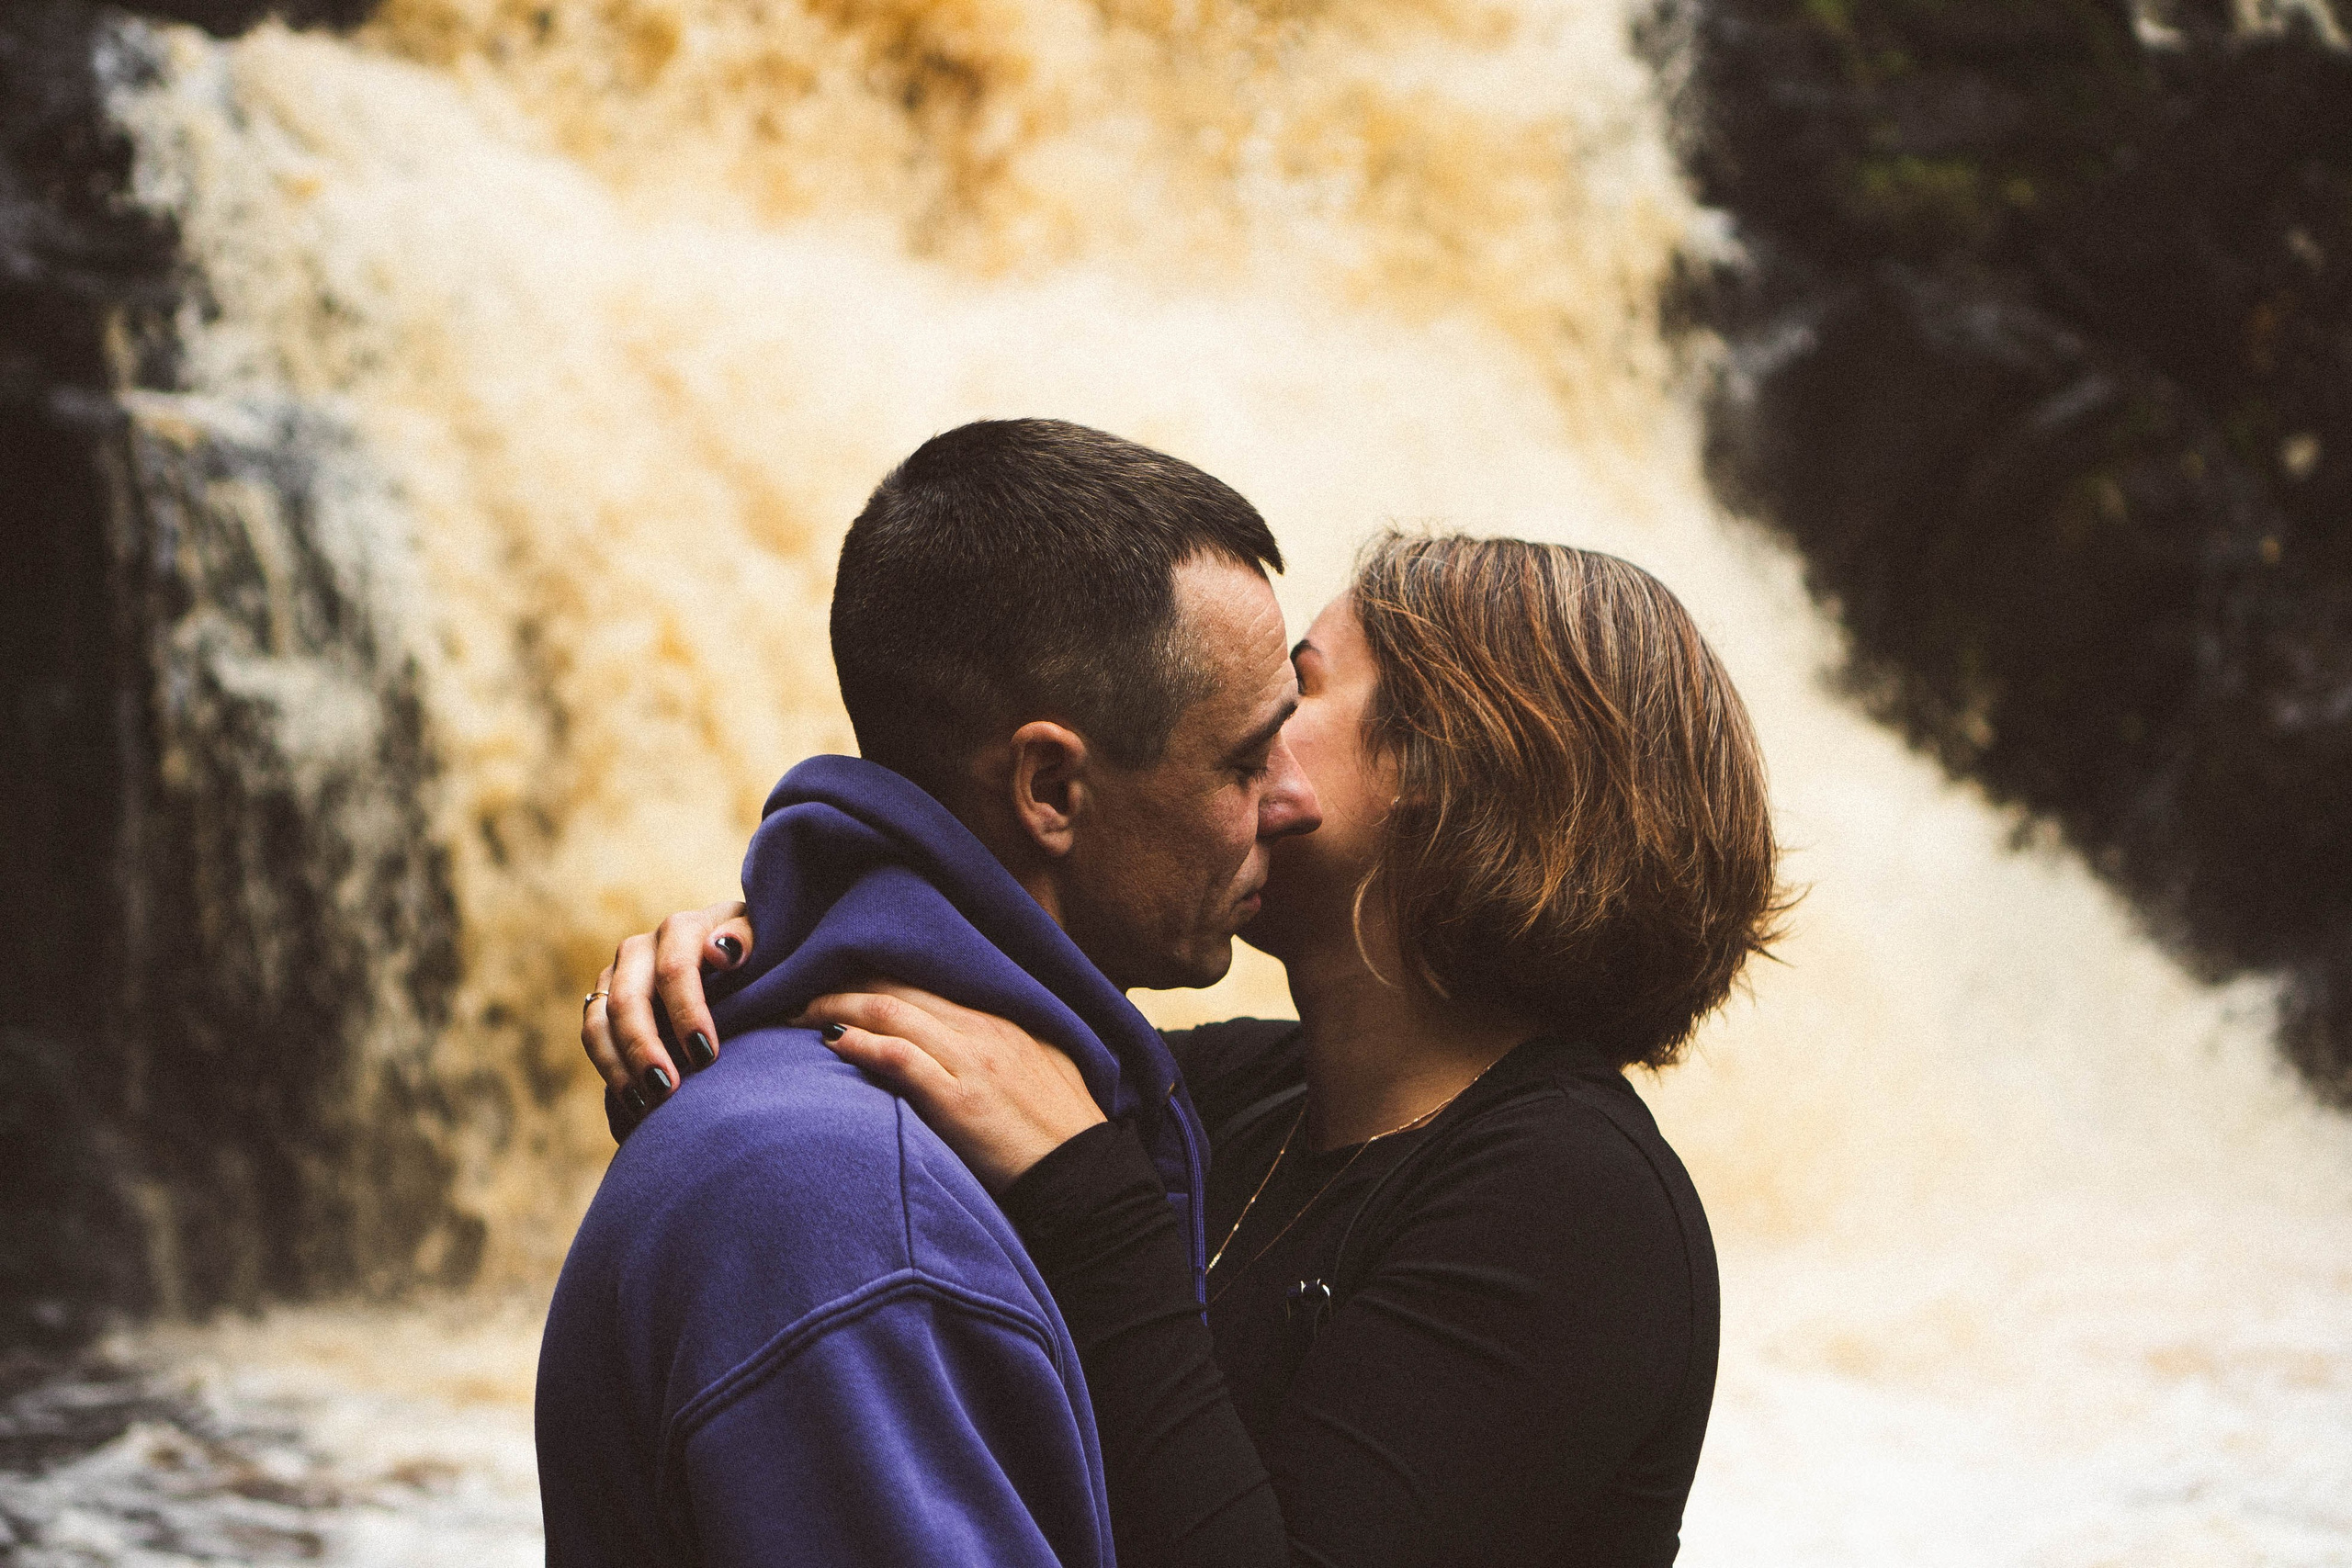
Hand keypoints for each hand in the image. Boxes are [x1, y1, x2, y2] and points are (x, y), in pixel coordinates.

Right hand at [583, 900, 753, 1128]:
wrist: (739, 963)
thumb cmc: (761, 956)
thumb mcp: (766, 940)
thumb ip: (750, 940)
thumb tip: (722, 950)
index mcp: (685, 930)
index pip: (675, 968)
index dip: (687, 1013)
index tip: (707, 1054)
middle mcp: (644, 947)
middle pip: (629, 999)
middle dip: (644, 1047)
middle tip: (667, 1089)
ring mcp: (620, 974)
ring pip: (600, 1020)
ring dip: (618, 1065)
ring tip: (646, 1103)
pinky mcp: (606, 999)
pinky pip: (594, 1035)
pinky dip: (610, 1069)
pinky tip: (635, 1102)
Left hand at [797, 983, 1106, 1191]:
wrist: (1087, 1178)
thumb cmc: (1062, 1131)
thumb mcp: (1043, 1065)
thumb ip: (1004, 1044)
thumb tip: (967, 1040)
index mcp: (1000, 1020)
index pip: (921, 981)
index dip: (871, 976)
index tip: (833, 980)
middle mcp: (982, 1031)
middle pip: (898, 988)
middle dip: (841, 984)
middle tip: (796, 990)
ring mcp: (971, 1063)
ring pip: (892, 1013)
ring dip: (836, 1008)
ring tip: (797, 1013)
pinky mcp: (960, 1102)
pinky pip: (901, 1058)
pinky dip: (863, 1044)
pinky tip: (831, 1041)